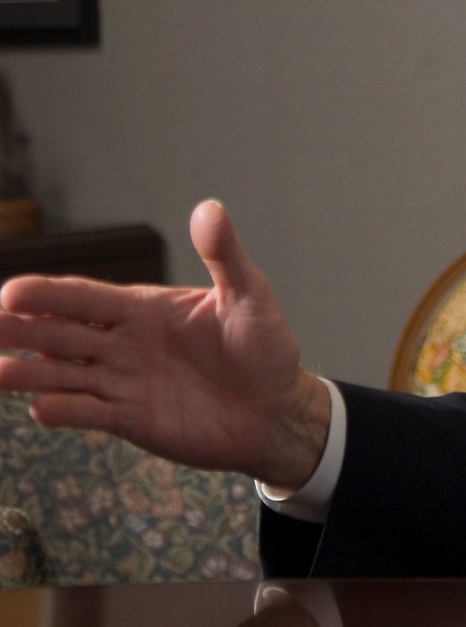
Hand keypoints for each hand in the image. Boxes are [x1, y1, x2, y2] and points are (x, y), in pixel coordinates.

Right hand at [0, 199, 329, 488]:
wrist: (277, 410)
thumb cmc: (264, 349)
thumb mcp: (249, 296)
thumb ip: (224, 256)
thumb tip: (211, 208)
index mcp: (143, 309)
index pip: (84, 297)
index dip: (48, 294)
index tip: (10, 291)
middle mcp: (123, 344)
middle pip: (59, 333)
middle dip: (20, 329)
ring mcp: (123, 382)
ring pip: (63, 374)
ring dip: (29, 373)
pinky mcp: (131, 418)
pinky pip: (90, 413)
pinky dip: (66, 412)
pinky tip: (42, 409)